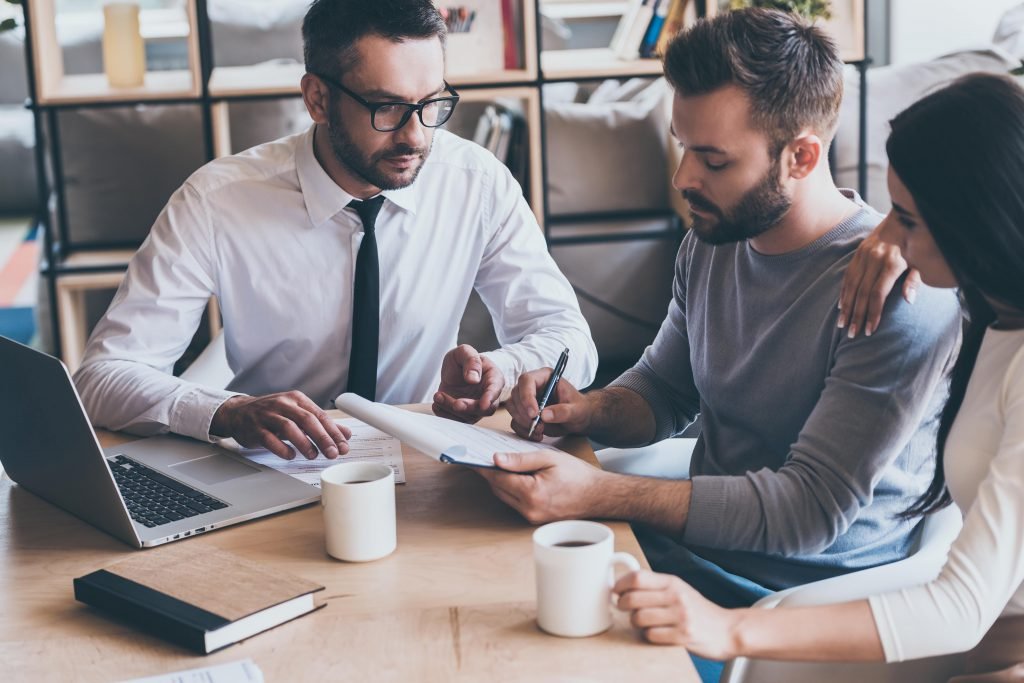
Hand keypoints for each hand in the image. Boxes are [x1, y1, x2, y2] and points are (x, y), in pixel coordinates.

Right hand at [210, 391, 350, 460]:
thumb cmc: (272, 414)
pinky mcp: (255, 428)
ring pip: (289, 427)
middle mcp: (283, 405)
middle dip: (323, 438)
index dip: (334, 432)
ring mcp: (268, 415)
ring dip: (304, 443)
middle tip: (333, 453)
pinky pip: (269, 438)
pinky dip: (281, 448)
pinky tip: (290, 455)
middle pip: (307, 420)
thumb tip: (345, 434)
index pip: (320, 415)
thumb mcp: (298, 414)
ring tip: (313, 455)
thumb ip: (321, 424)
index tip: (343, 446)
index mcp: (297, 400)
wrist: (238, 412)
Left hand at [432, 344, 504, 422]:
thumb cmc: (464, 359)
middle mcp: (488, 395)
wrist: (454, 369)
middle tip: (455, 403)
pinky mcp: (464, 413)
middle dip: (469, 408)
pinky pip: (456, 420)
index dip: (490, 398)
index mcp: (494, 378)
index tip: (483, 404)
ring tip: (438, 395)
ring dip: (451, 409)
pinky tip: (437, 403)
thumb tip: (473, 379)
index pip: (495, 390)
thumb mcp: (465, 352)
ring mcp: (476, 406)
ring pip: (468, 416)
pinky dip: (445, 414)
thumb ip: (471, 361)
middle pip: (483, 409)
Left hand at [475, 450, 605, 523]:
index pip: (497, 478)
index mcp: (531, 493)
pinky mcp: (534, 519)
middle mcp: (529, 510)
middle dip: (490, 472)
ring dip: (500, 481)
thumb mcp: (549, 458)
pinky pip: (515, 502)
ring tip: (498, 463)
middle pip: (498, 488)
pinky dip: (511, 489)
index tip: (469, 457)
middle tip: (482, 456)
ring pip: (504, 496)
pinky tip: (513, 476)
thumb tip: (496, 459)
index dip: (483, 467)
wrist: (598, 495)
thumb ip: (520, 459)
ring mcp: (531, 518)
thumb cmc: (577, 475)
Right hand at [506, 368, 590, 440]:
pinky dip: (523, 430)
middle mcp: (532, 386)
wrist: (578, 419)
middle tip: (538, 426)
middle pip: (516, 395)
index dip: (527, 396)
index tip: (534, 414)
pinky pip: (515, 420)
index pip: (527, 380)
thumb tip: (544, 415)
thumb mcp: (576, 410)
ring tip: (540, 431)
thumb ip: (563, 411)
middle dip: (524, 413)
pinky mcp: (524, 412)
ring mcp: (526, 399)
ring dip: (523, 422)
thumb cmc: (579, 409)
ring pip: (512, 408)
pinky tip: (537, 435)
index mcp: (545, 377)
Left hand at [613, 570, 740, 659]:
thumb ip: (656, 586)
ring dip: (636, 622)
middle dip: (622, 605)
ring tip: (643, 623)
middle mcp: (677, 596)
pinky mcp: (683, 636)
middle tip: (624, 608)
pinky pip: (651, 636)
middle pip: (633, 598)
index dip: (621, 584)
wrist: (727, 630)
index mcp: (673, 582)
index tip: (616, 591)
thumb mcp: (680, 590)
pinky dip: (649, 636)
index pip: (638, 577)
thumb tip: (624, 585)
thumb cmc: (698, 610)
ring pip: (639, 618)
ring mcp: (681, 616)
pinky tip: (656, 633)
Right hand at [838, 219, 920, 337]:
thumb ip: (914, 281)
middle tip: (852, 333)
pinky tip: (841, 305)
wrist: (906, 218)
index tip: (870, 330)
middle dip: (857, 315)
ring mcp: (864, 255)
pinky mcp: (858, 252)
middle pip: (862, 293)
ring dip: (846, 307)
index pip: (878, 294)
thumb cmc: (918, 245)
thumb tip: (909, 301)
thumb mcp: (921, 263)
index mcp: (892, 263)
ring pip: (851, 285)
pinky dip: (844, 292)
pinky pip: (848, 275)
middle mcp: (875, 259)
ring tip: (843, 324)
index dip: (873, 313)